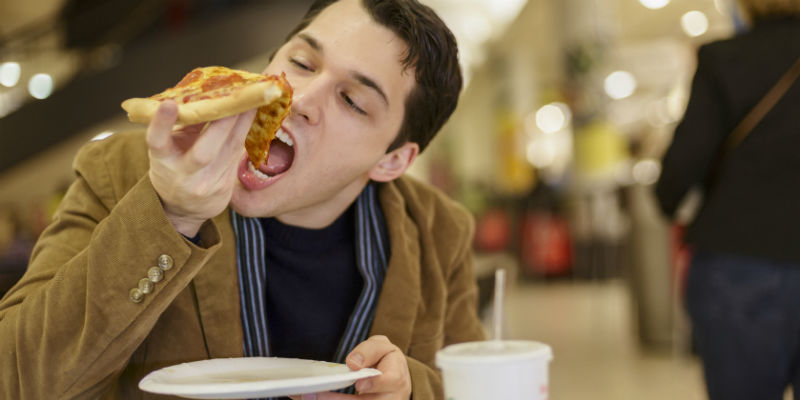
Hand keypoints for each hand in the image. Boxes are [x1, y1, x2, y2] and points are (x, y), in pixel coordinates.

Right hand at [146, 100, 255, 236]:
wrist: (182, 209)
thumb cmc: (174, 165)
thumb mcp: (169, 146)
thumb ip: (183, 124)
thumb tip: (206, 93)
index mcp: (162, 161)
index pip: (157, 142)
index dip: (161, 124)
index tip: (169, 104)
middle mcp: (182, 176)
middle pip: (204, 152)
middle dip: (223, 122)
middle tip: (238, 96)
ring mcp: (205, 185)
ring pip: (228, 152)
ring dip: (242, 125)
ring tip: (253, 102)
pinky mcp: (224, 188)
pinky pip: (236, 157)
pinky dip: (244, 135)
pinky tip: (252, 118)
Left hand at [288, 335, 410, 399]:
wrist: (395, 380)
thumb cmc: (388, 362)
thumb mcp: (384, 347)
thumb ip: (370, 350)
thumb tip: (353, 363)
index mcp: (396, 379)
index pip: (389, 382)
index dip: (374, 384)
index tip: (359, 383)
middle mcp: (389, 399)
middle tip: (313, 394)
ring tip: (307, 396)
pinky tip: (312, 397)